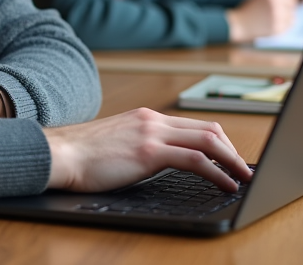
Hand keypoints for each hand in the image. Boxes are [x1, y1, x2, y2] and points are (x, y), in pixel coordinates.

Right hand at [43, 108, 251, 192]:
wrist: (58, 154)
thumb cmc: (81, 156)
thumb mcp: (117, 144)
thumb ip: (139, 146)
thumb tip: (158, 163)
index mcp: (146, 117)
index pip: (195, 125)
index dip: (220, 143)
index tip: (230, 159)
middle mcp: (153, 120)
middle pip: (209, 129)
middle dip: (232, 151)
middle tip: (243, 170)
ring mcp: (152, 133)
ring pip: (209, 141)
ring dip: (232, 161)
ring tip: (244, 178)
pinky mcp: (149, 151)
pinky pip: (196, 160)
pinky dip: (218, 172)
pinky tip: (227, 184)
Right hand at [225, 0, 297, 41]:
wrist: (237, 24)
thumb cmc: (247, 11)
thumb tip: (288, 3)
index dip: (290, 2)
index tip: (289, 5)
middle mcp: (277, 6)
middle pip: (292, 9)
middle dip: (289, 11)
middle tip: (286, 14)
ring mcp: (277, 19)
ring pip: (291, 19)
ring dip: (287, 20)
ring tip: (277, 21)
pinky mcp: (276, 30)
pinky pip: (286, 28)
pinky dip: (282, 27)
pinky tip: (274, 26)